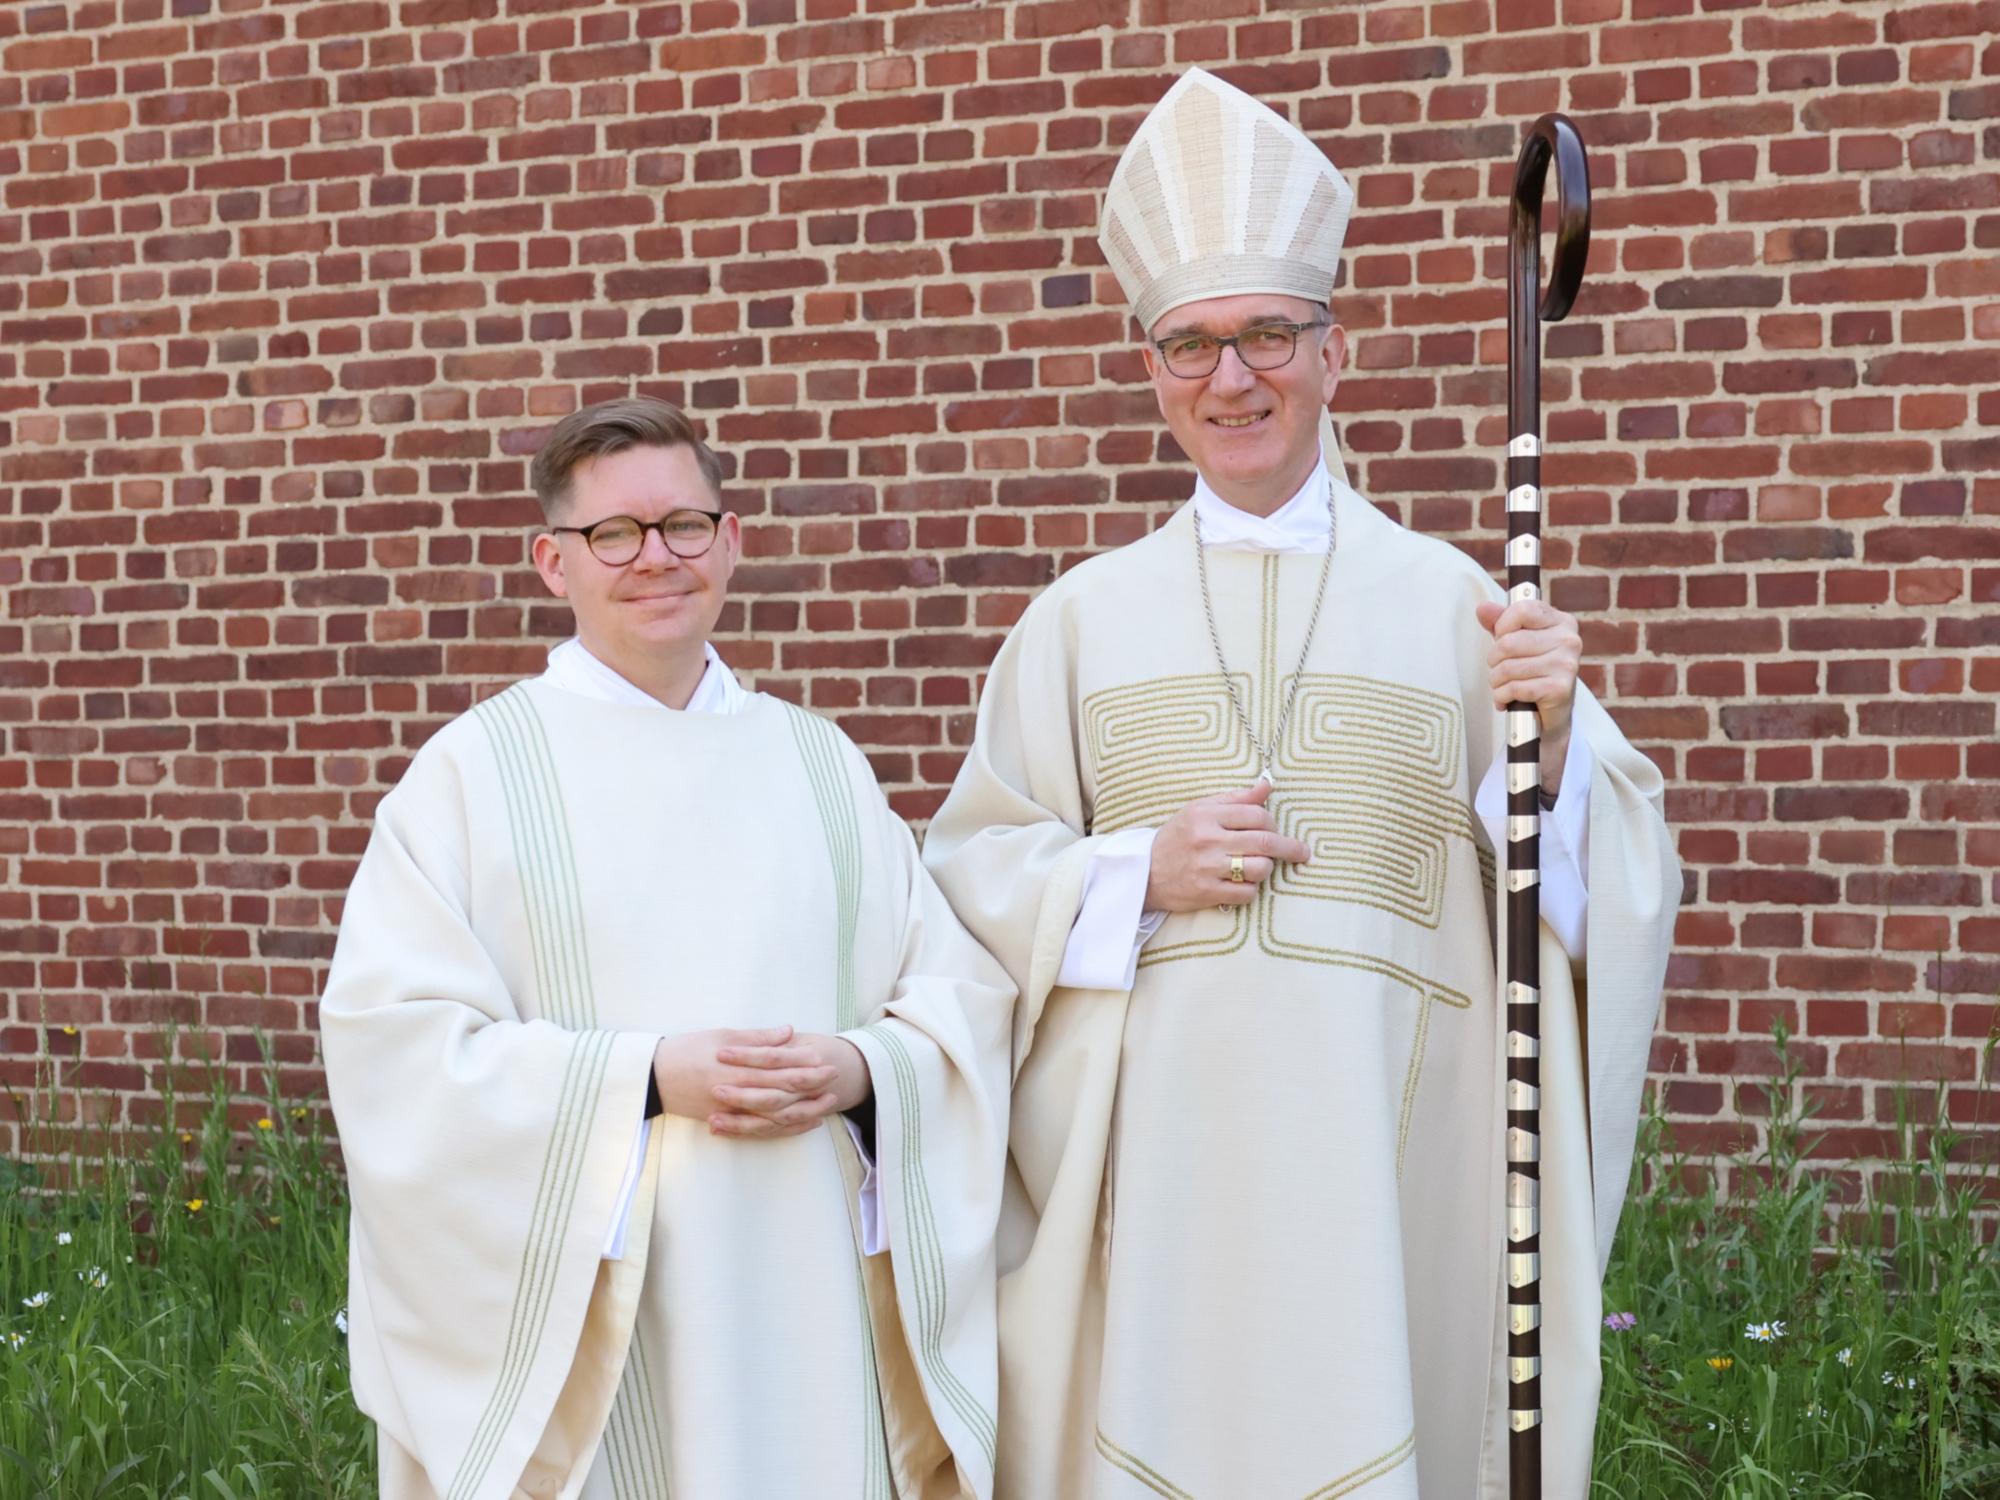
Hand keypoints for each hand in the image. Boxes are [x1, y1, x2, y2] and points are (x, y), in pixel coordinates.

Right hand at [652, 1026, 847, 1139]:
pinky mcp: (725, 1121)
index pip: (779, 1066)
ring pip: (774, 1115)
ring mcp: (732, 1110)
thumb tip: (788, 1032)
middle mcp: (737, 1090)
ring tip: (826, 1104)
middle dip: (811, 1085)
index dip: (805, 1063)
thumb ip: (756, 1038)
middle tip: (834, 1078)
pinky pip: (759, 1129)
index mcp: (738, 1065)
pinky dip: (782, 1128)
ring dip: (802, 1110)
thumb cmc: (687, 1049)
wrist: (654, 1076)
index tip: (826, 1057)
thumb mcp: (721, 1036)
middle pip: (782, 1091)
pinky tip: (801, 1123)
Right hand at [1143, 780, 1311, 913]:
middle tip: (1301, 852)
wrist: (1143, 873)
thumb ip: (1235, 799)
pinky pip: (1247, 892)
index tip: (1277, 830)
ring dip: (1266, 869)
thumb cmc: (1177, 838)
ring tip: (1259, 867)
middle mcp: (1207, 840)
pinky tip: (1243, 883)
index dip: (1273, 823)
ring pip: (1260, 868)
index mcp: (1206, 815)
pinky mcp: (1206, 892)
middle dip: (1289, 848)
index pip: (1257, 815)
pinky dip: (1251, 889)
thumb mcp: (1200, 810)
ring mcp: (1207, 868)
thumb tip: (1267, 785)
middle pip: (1265, 842)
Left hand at [1475, 598, 1580, 793]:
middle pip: (1509, 642)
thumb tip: (1482, 608)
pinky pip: (1515, 688)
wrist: (1551, 714)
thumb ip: (1500, 622)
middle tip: (1498, 669)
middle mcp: (1569, 640)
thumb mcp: (1517, 641)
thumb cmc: (1533, 672)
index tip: (1501, 638)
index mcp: (1562, 622)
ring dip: (1496, 681)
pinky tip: (1506, 699)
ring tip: (1501, 685)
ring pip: (1509, 667)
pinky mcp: (1560, 689)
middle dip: (1494, 660)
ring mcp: (1567, 665)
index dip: (1502, 625)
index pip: (1523, 609)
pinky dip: (1502, 696)